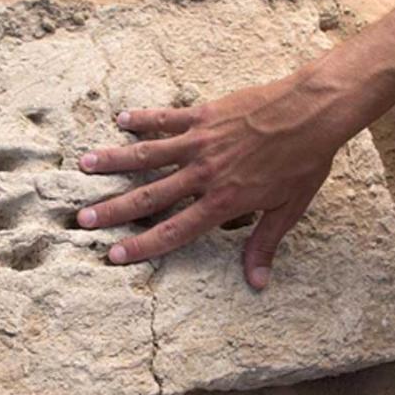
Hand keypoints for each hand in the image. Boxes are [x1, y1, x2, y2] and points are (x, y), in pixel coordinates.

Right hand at [76, 71, 349, 289]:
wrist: (312, 112)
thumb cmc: (304, 161)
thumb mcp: (288, 209)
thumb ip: (264, 244)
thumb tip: (257, 283)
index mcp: (223, 202)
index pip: (174, 231)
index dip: (142, 245)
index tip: (114, 254)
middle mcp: (203, 175)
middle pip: (149, 196)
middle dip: (113, 209)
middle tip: (83, 219)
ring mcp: (199, 143)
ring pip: (147, 155)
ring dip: (114, 161)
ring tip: (83, 165)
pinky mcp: (203, 116)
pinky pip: (166, 119)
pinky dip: (142, 119)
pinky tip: (120, 120)